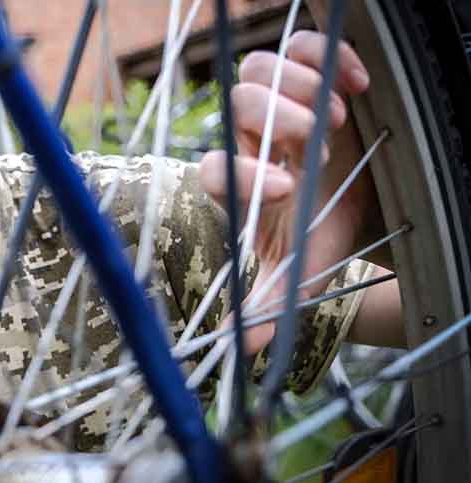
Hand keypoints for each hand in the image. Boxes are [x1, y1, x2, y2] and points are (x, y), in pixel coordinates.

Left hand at [198, 30, 372, 353]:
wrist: (355, 205)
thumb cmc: (318, 235)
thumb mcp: (297, 274)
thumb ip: (267, 305)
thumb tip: (235, 350)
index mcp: (240, 183)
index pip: (215, 168)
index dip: (240, 174)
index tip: (287, 189)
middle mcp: (252, 139)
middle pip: (238, 102)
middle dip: (280, 119)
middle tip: (320, 147)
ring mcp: (280, 105)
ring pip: (262, 68)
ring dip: (301, 87)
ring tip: (337, 120)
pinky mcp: (314, 78)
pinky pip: (302, 45)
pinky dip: (328, 54)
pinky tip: (356, 83)